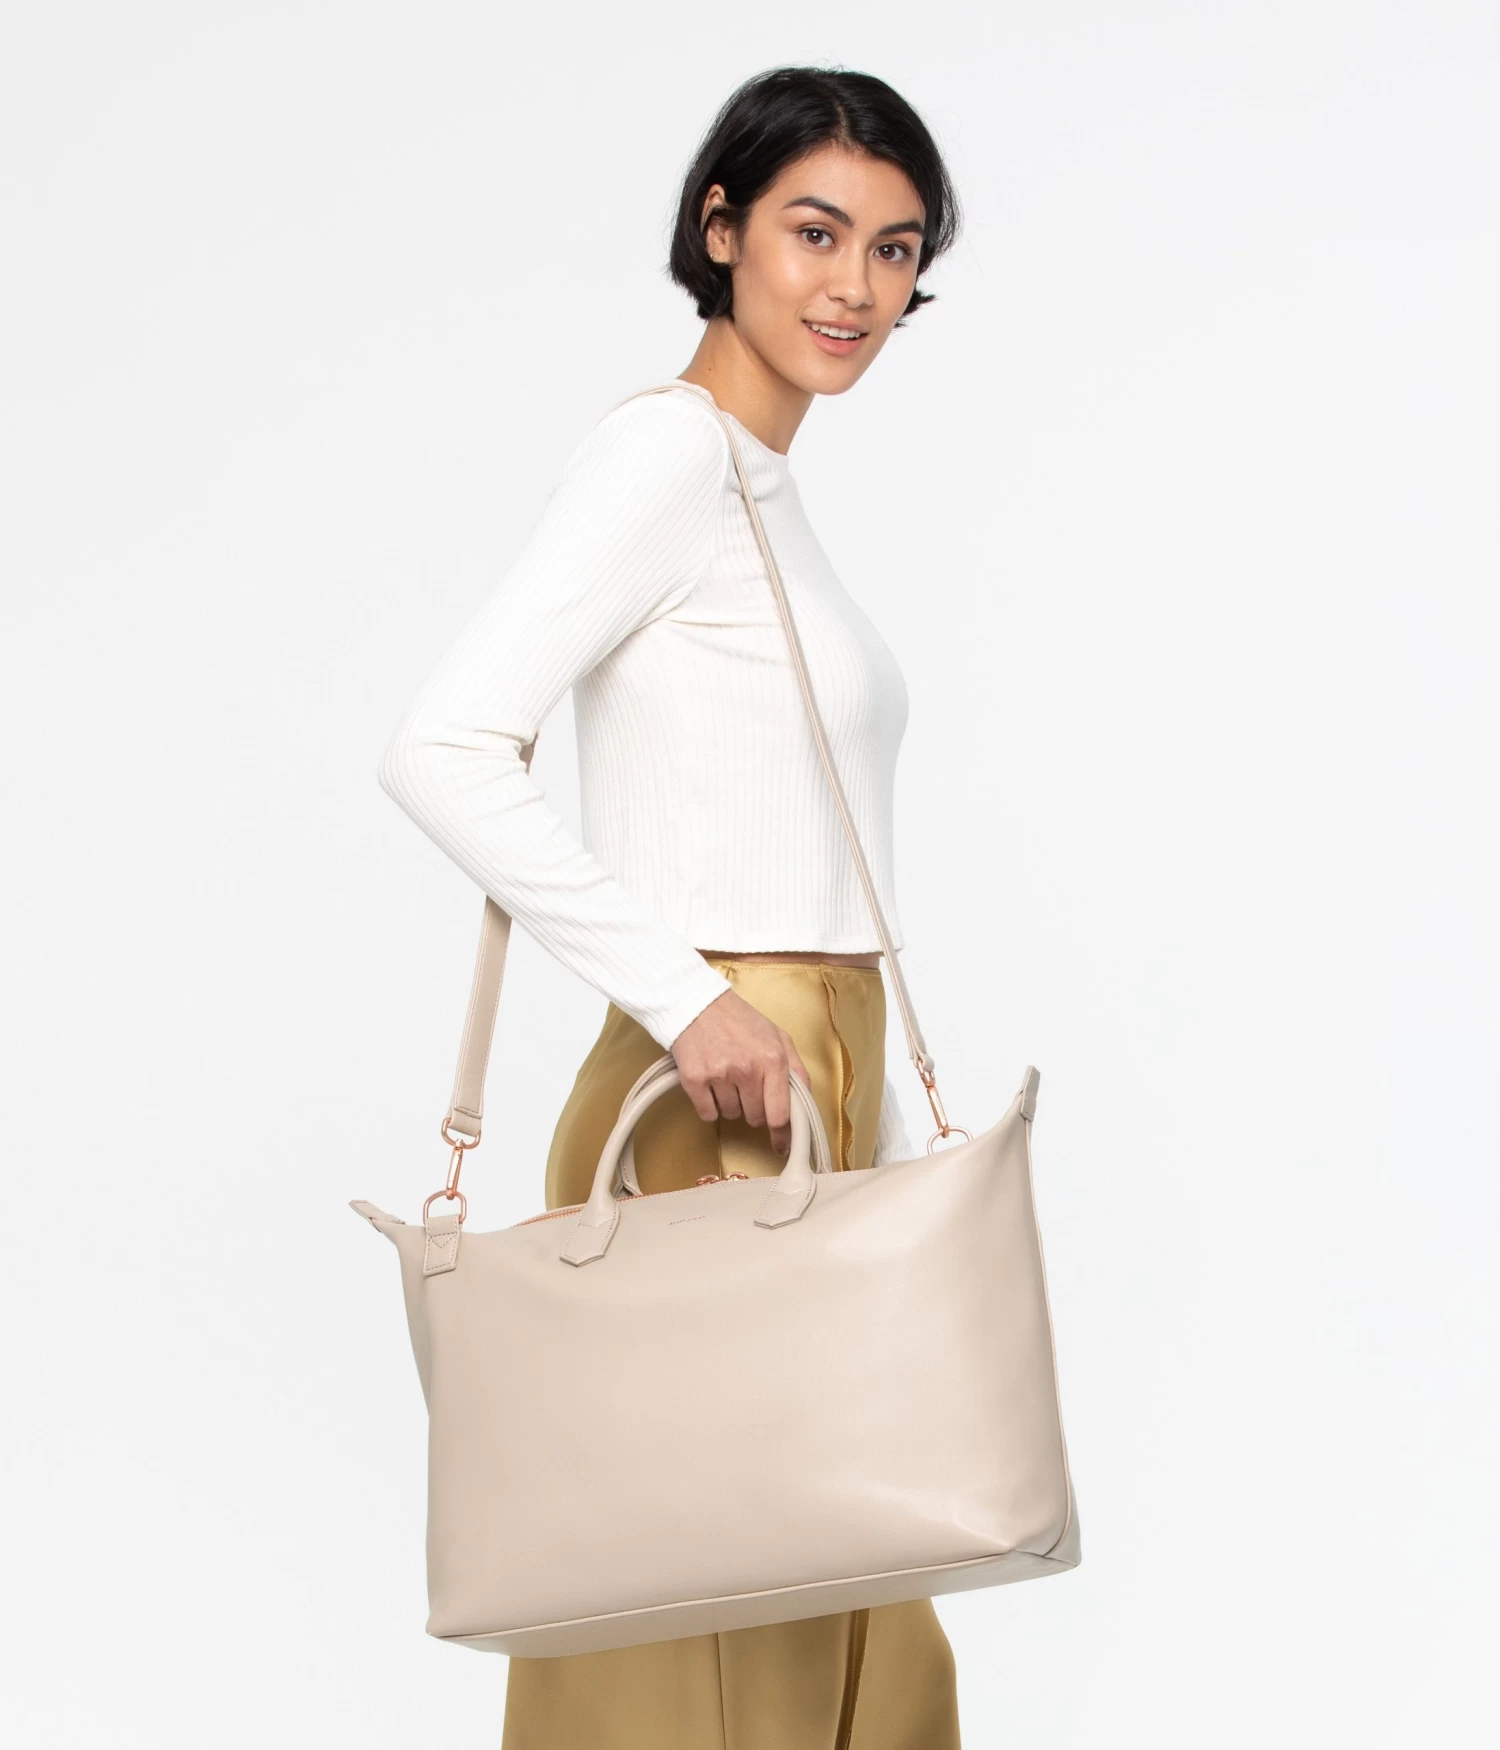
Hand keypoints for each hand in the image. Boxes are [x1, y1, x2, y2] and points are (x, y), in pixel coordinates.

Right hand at [670, 989, 811, 1157]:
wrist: (698, 1005)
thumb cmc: (740, 1021)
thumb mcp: (778, 1037)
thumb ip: (796, 1069)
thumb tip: (804, 1100)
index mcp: (773, 1060)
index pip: (781, 1113)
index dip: (782, 1134)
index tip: (781, 1145)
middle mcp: (748, 1069)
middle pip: (756, 1117)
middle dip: (754, 1108)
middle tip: (747, 1086)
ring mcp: (719, 1075)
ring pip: (732, 1115)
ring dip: (731, 1104)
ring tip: (727, 1077)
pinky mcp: (694, 1080)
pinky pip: (707, 1113)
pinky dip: (709, 1105)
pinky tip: (710, 1084)